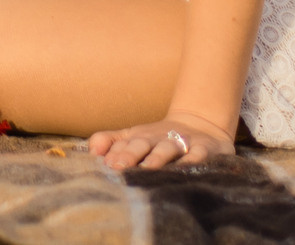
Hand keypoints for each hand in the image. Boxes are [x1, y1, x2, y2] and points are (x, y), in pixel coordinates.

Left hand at [90, 111, 233, 169]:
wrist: (201, 126)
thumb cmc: (158, 140)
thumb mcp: (133, 138)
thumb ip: (109, 142)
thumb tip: (90, 150)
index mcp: (138, 137)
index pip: (122, 143)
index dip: (112, 153)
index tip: (102, 165)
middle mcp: (157, 138)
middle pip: (141, 144)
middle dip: (128, 155)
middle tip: (116, 167)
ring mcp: (181, 142)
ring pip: (167, 148)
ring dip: (157, 157)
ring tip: (147, 169)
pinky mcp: (203, 149)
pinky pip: (197, 155)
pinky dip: (192, 161)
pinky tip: (185, 169)